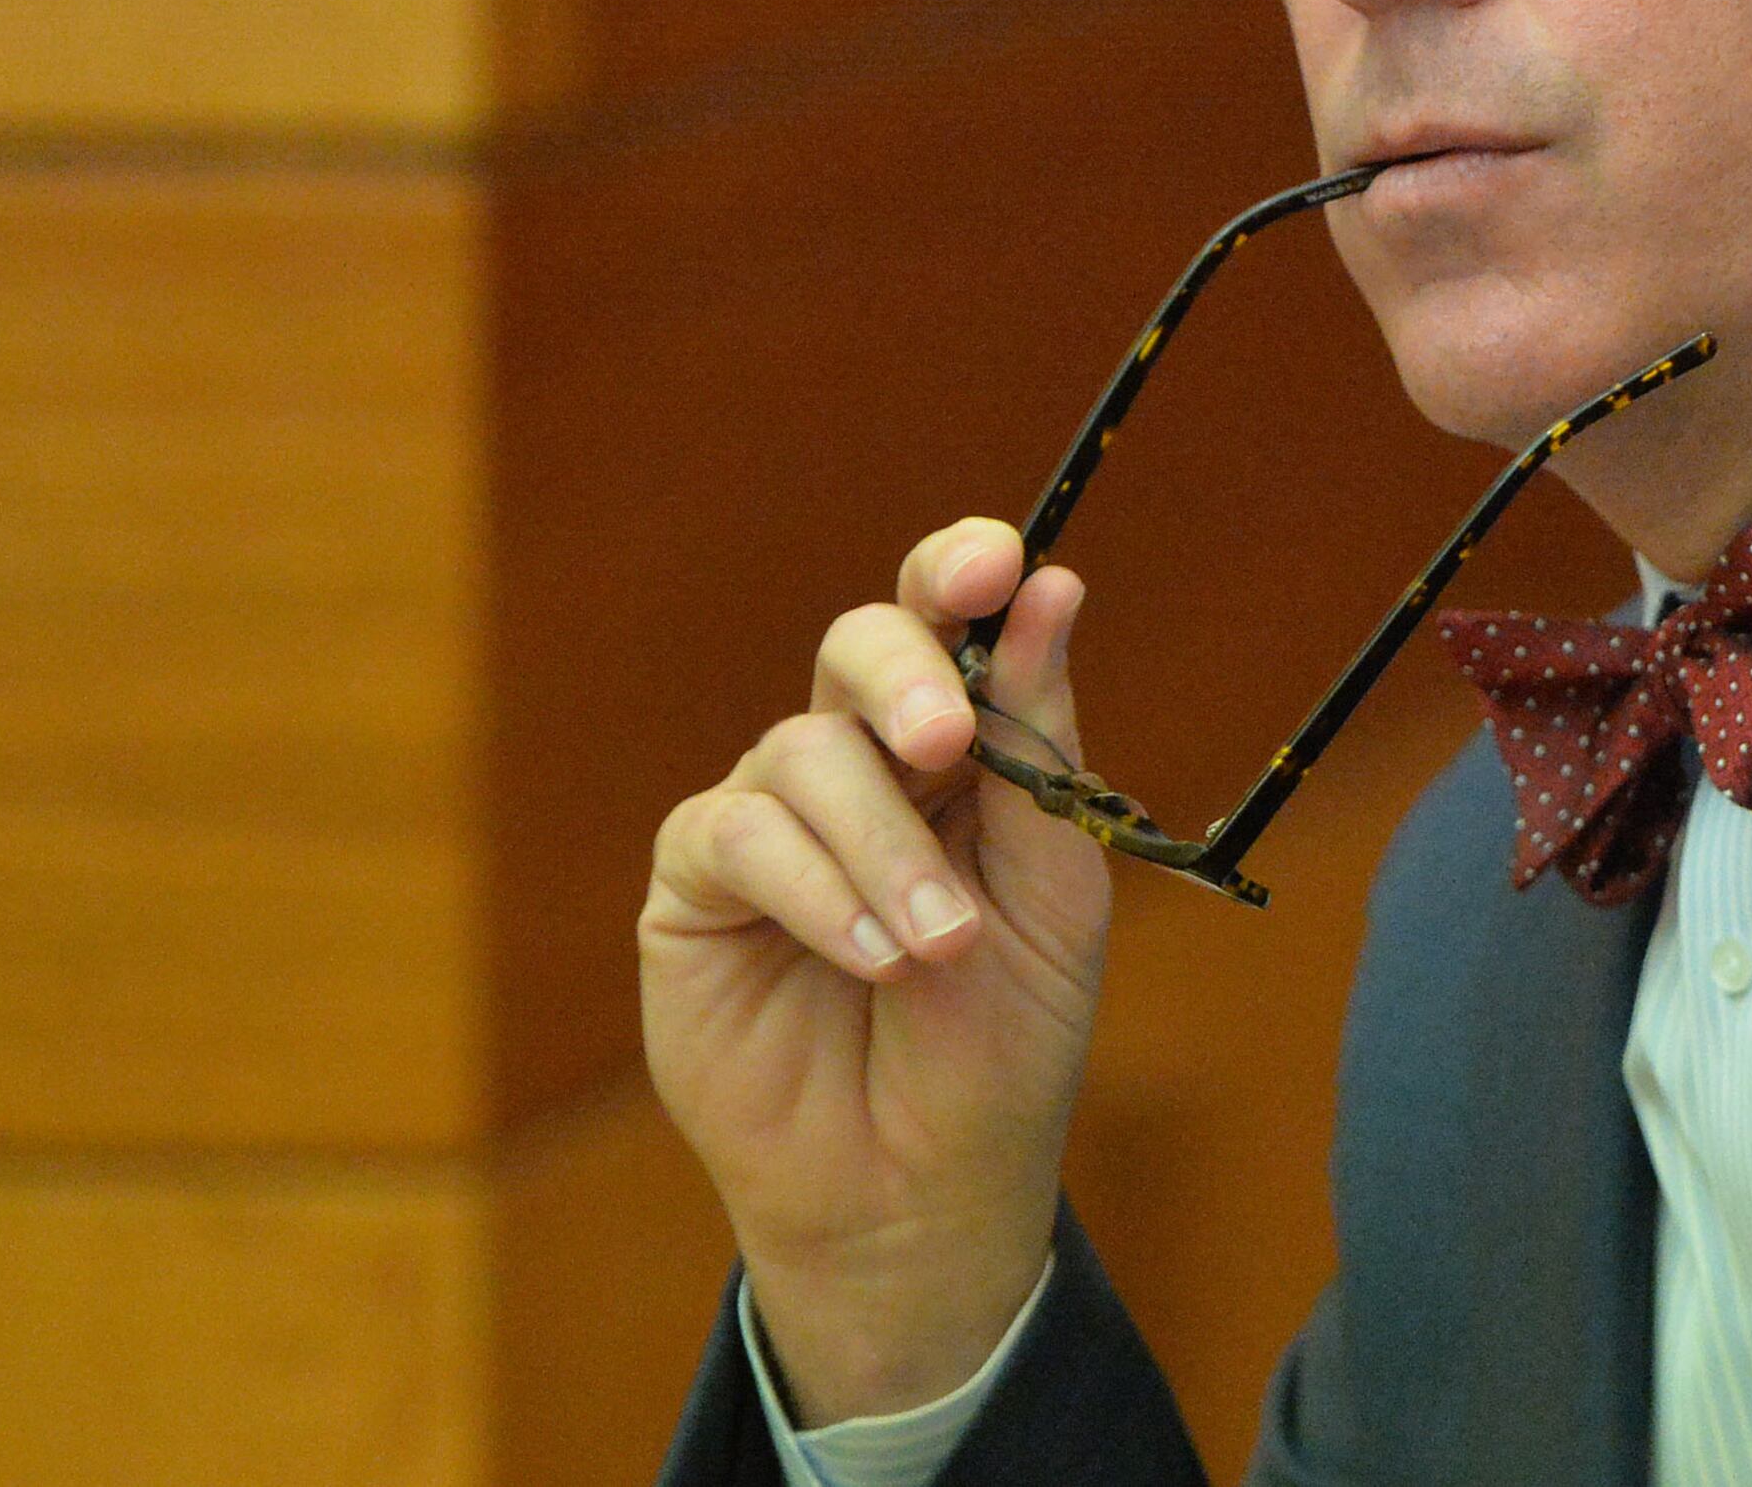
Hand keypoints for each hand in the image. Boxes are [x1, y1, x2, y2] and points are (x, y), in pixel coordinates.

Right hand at [641, 520, 1113, 1422]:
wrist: (925, 1188)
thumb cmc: (1002, 1040)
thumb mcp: (1055, 892)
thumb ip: (1043, 747)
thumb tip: (1052, 588)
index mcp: (962, 749)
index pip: (950, 620)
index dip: (960, 569)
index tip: (997, 564)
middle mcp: (860, 762)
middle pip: (858, 642)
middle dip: (905, 673)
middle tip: (945, 742)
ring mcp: (773, 817)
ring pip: (806, 751)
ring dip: (883, 848)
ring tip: (935, 948)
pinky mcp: (697, 887)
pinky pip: (740, 836)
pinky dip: (815, 890)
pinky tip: (870, 959)